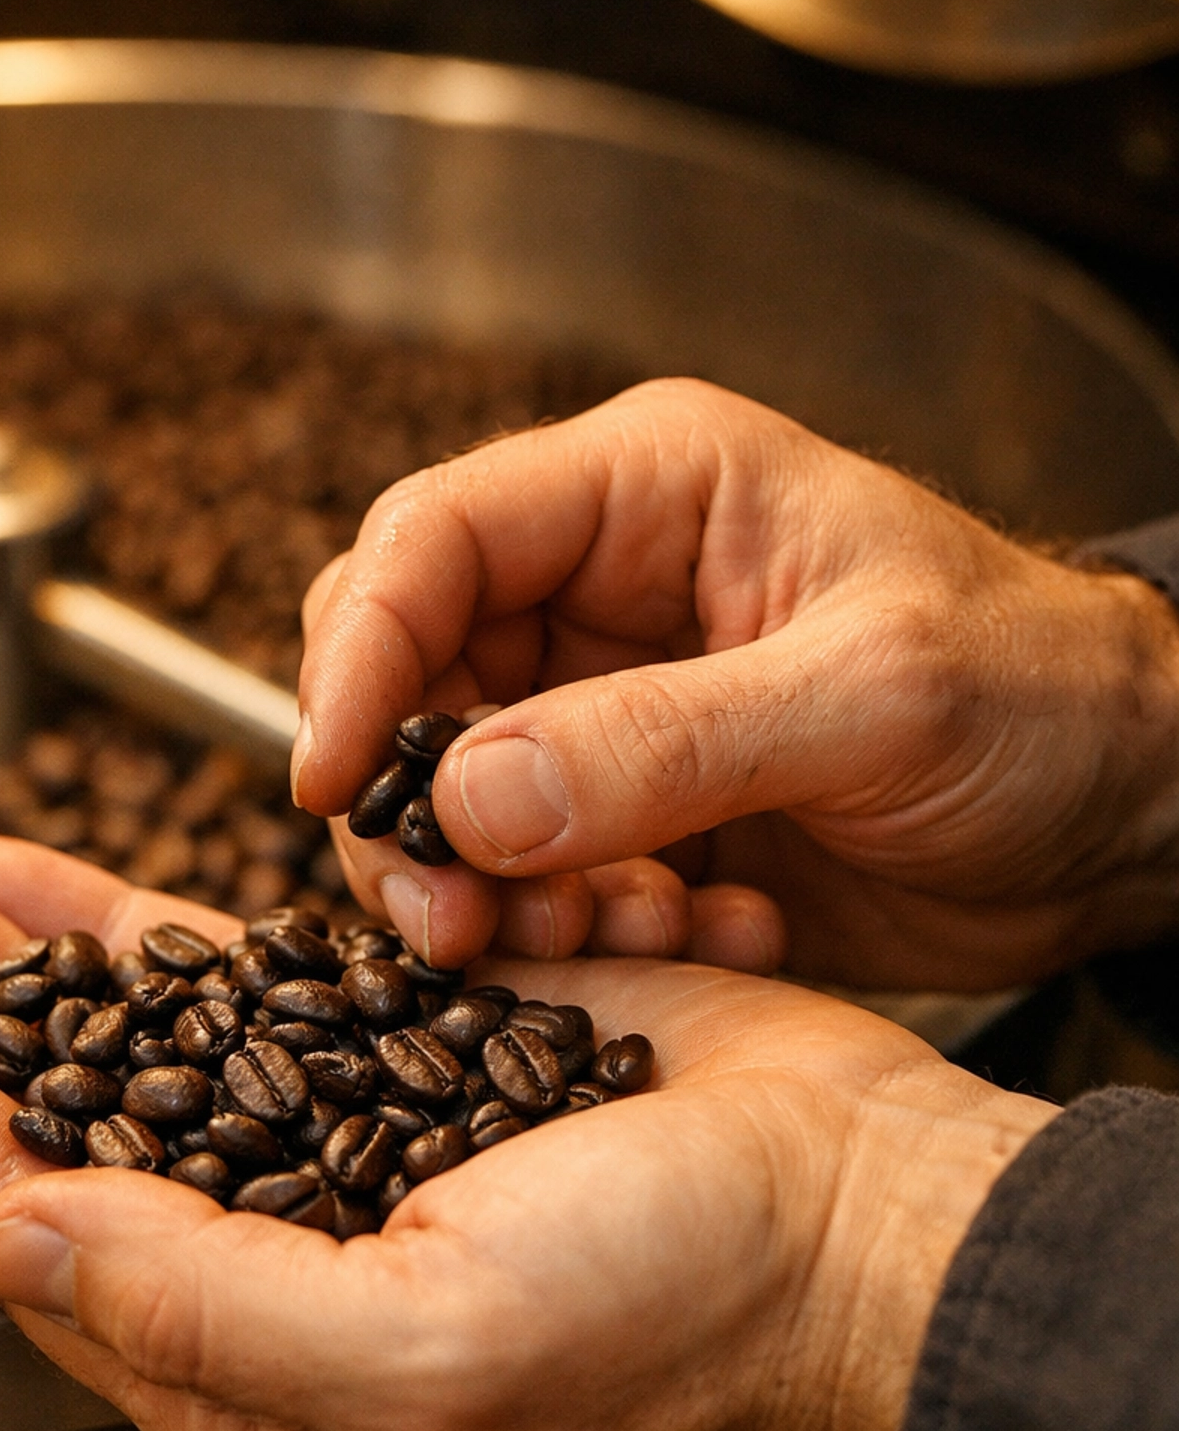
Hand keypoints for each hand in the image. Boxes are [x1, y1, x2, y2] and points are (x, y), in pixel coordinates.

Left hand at [0, 838, 1050, 1430]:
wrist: (857, 1216)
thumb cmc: (679, 1318)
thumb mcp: (424, 1362)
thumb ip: (198, 1310)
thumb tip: (17, 1230)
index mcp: (247, 1377)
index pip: (14, 1223)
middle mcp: (270, 1273)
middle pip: (38, 1128)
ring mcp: (336, 1154)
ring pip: (120, 1047)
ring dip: (3, 961)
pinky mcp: (406, 1055)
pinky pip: (236, 986)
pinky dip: (139, 929)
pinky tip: (62, 889)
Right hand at [295, 379, 1178, 988]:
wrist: (1122, 811)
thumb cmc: (1037, 695)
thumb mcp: (870, 699)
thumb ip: (665, 743)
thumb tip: (465, 799)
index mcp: (645, 493)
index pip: (431, 540)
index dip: (357, 655)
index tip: (330, 785)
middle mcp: (599, 595)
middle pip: (404, 679)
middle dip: (404, 808)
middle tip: (454, 919)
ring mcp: (606, 714)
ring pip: (447, 800)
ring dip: (493, 891)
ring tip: (609, 936)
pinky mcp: (628, 822)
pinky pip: (528, 881)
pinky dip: (571, 933)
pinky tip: (696, 936)